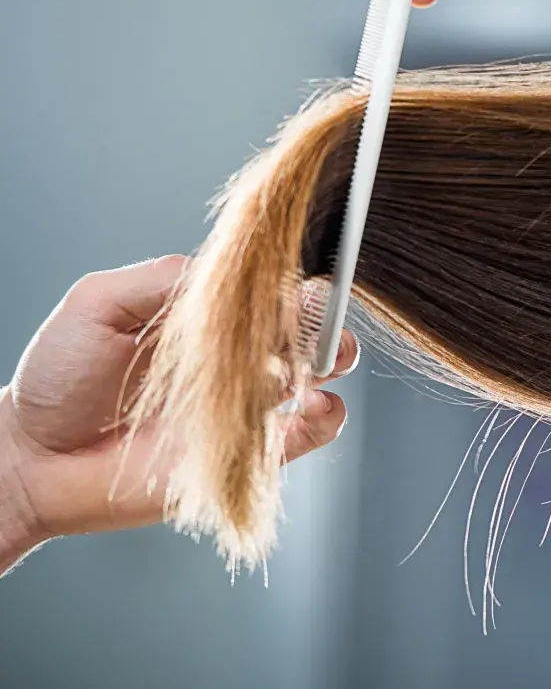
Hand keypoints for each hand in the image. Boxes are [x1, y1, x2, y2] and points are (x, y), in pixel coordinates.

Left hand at [0, 256, 356, 559]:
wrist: (35, 460)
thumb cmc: (58, 378)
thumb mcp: (99, 304)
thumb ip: (163, 279)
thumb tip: (234, 275)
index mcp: (207, 313)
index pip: (269, 284)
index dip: (288, 279)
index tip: (287, 283)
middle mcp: (235, 353)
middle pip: (307, 322)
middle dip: (321, 314)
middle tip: (309, 318)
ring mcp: (246, 401)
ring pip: (321, 370)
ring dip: (329, 357)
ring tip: (310, 360)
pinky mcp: (251, 450)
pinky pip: (312, 432)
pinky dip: (328, 415)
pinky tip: (314, 404)